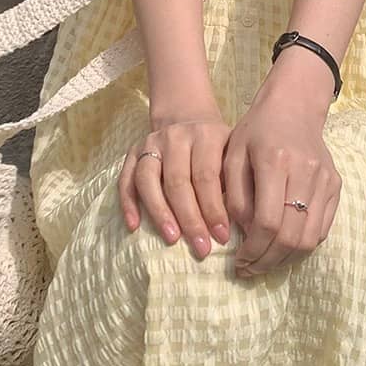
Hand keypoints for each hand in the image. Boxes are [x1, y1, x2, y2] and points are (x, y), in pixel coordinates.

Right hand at [117, 106, 233, 259]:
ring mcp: (151, 142)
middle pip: (178, 181)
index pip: (206, 176)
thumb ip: (233, 183)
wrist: (188, 118)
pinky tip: (134, 226)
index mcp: (205, 135)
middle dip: (190, 218)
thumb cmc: (216, 147)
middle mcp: (176, 136)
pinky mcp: (132, 151)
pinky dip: (128, 203)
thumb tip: (239, 226)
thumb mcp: (231, 154)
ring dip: (159, 213)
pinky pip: (125, 179)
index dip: (213, 209)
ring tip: (172, 239)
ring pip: (148, 180)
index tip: (222, 237)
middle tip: (201, 248)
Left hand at [222, 91, 341, 277]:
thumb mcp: (233, 155)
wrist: (294, 106)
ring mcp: (326, 180)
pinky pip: (322, 229)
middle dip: (268, 261)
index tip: (238, 262)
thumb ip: (234, 196)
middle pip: (291, 236)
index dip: (252, 249)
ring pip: (310, 239)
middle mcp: (306, 172)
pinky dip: (303, 246)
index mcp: (275, 161)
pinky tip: (283, 247)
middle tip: (249, 269)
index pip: (267, 221)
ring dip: (286, 260)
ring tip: (264, 263)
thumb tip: (244, 235)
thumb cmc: (256, 130)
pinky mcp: (336, 186)